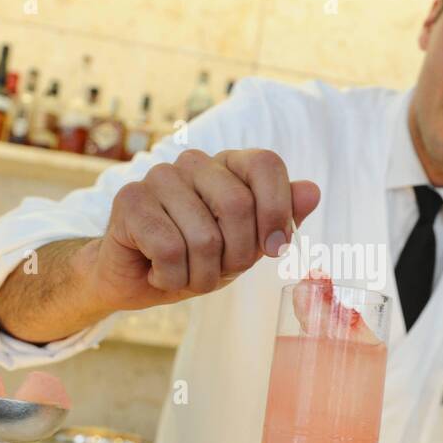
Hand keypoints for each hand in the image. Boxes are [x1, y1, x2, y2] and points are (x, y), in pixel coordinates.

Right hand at [89, 147, 319, 310]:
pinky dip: (172, 277)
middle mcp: (194, 162)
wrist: (137, 280)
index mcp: (228, 165)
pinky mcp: (130, 199)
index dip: (277, 211)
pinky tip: (160, 272)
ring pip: (204, 237)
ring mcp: (159, 177)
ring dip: (202, 275)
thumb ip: (281, 218)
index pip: (266, 164)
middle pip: (238, 205)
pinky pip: (170, 250)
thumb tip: (312, 191)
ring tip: (187, 274)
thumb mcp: (249, 245)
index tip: (274, 248)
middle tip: (220, 270)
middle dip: (237, 256)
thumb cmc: (197, 258)